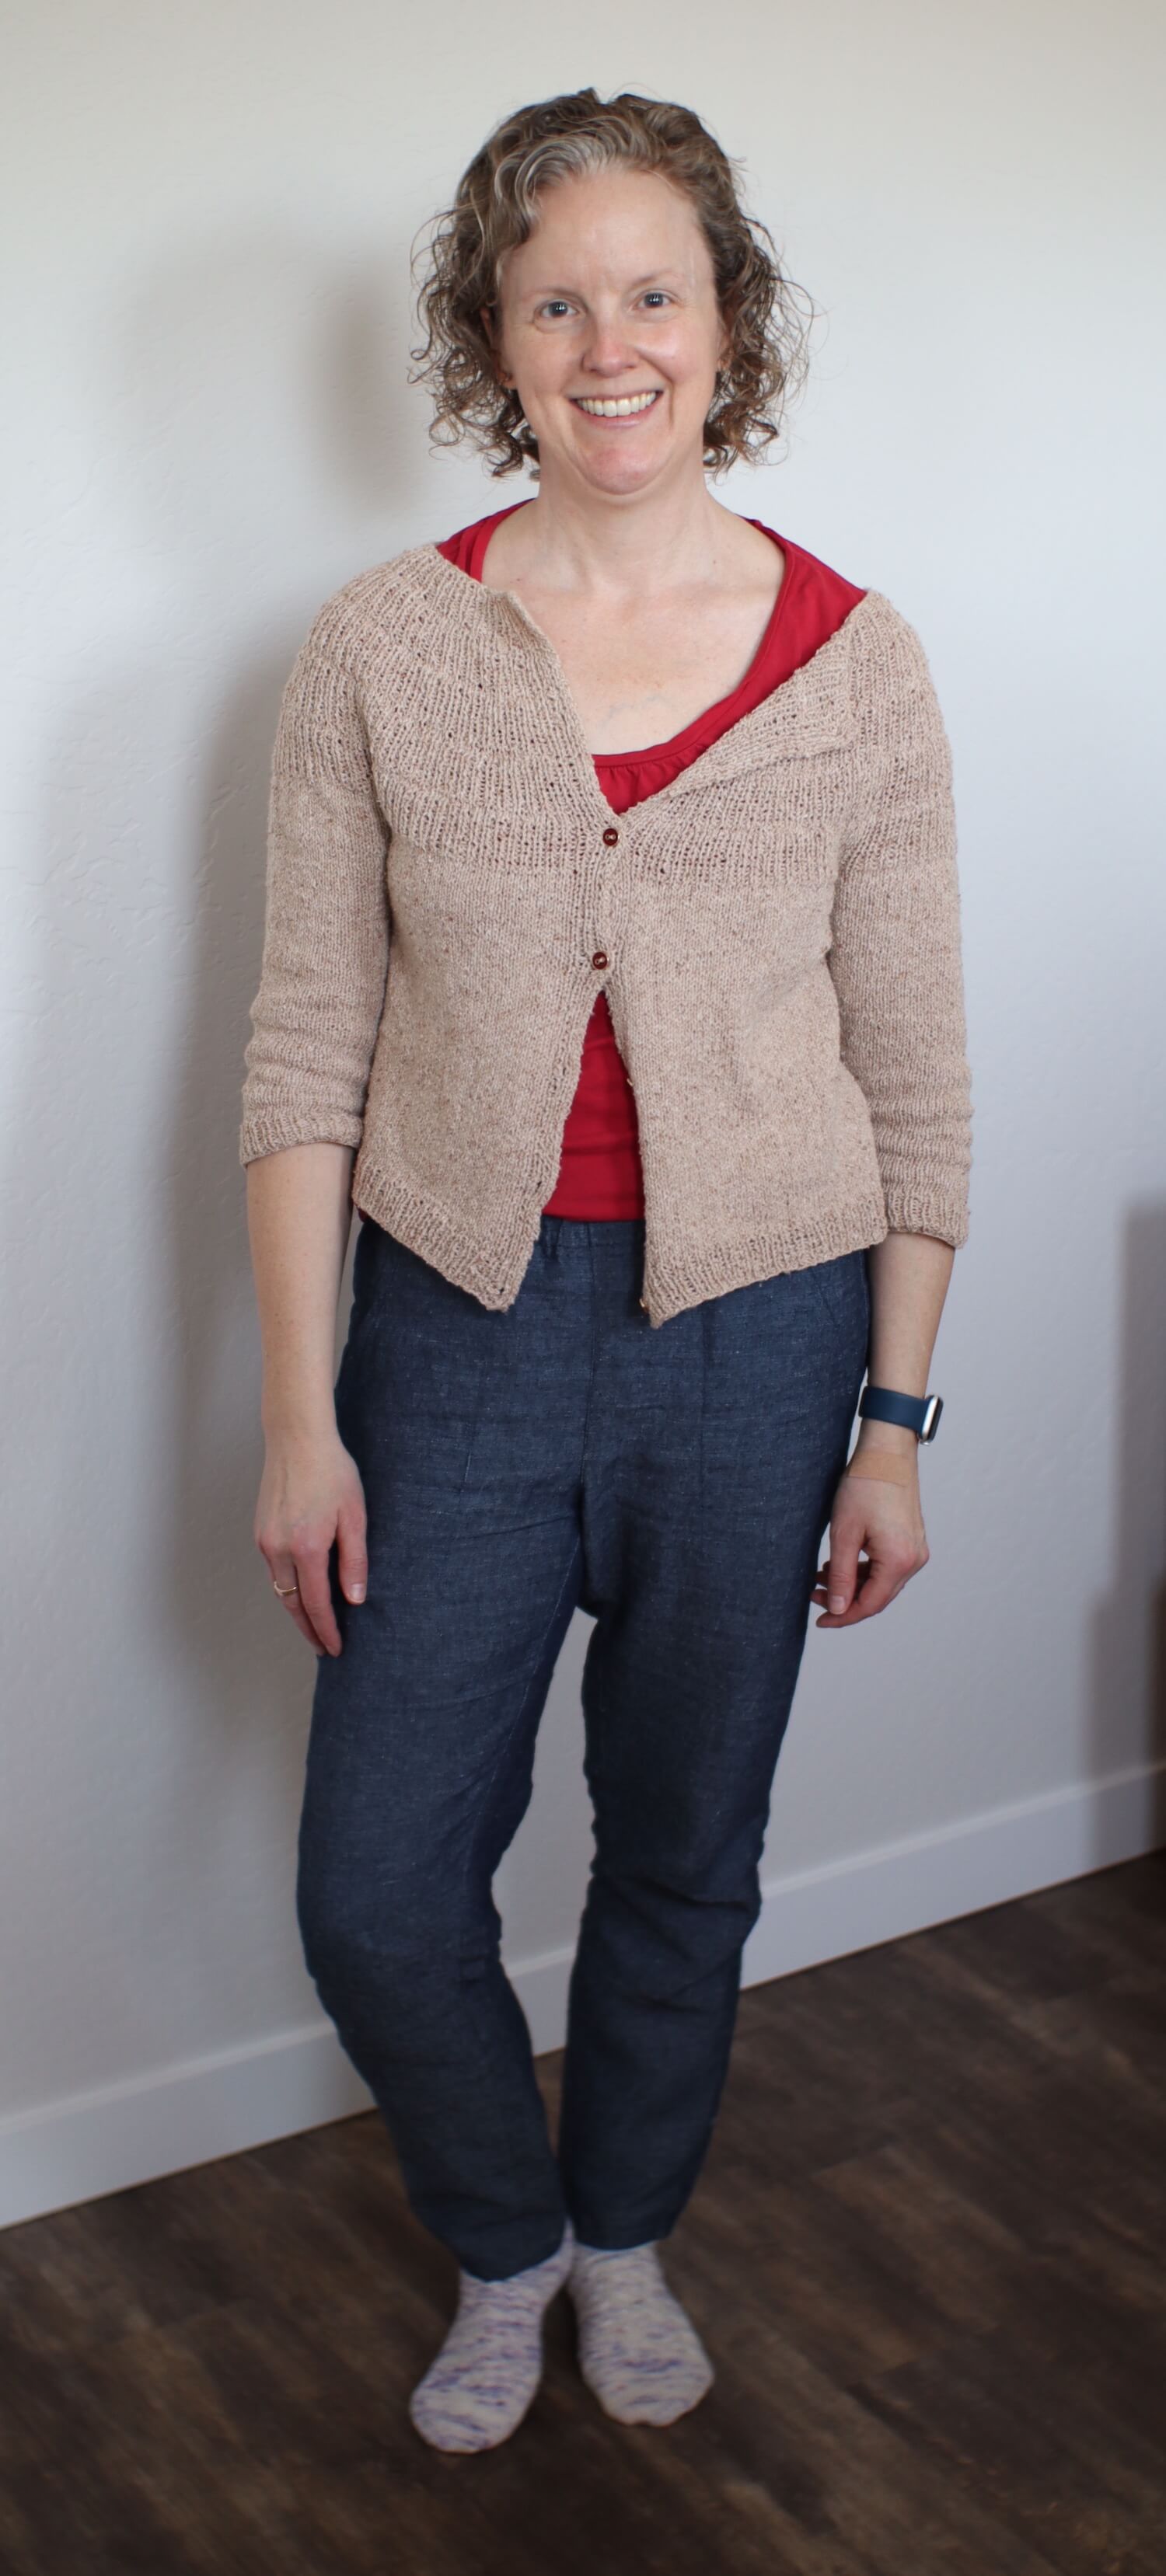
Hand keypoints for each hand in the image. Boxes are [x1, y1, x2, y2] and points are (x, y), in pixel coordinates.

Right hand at [255, 1425, 367, 1656]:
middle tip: (323, 1648)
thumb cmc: (332, 1472)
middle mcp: (279, 1549)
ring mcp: (265, 1540)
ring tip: (314, 1625)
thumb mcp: (354, 1516)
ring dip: (296, 1610)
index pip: (317, 1604)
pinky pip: (273, 1570)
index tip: (335, 1649)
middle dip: (309, 1629)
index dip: (326, 1630)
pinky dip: (287, 1587)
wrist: (296, 1439)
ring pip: (280, 1588)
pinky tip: (301, 1590)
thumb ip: (354, 1560)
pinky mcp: (260, 1531)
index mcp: (306, 1547)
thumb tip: (354, 1600)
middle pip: (293, 1604)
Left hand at [811, 1455, 929, 1626]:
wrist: (887, 1453)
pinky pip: (887, 1567)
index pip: (869, 1604)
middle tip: (814, 1595)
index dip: (843, 1616)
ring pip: (881, 1582)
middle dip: (844, 1600)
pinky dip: (864, 1570)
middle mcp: (913, 1560)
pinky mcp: (911, 1541)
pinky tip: (841, 1562)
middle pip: (877, 1597)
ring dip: (852, 1583)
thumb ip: (840, 1575)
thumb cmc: (865, 1486)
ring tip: (822, 1574)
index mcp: (899, 1561)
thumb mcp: (844, 1533)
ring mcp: (915, 1550)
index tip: (820, 1620)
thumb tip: (837, 1608)